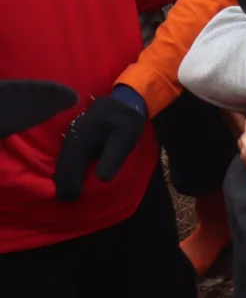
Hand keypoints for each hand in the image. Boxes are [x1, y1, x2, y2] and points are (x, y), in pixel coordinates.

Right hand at [52, 86, 146, 201]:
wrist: (125, 101)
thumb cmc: (127, 121)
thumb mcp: (125, 138)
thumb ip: (113, 157)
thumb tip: (102, 178)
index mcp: (82, 136)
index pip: (71, 163)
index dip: (70, 182)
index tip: (71, 197)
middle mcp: (72, 135)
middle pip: (64, 162)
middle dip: (63, 181)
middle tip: (66, 200)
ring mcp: (72, 134)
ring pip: (64, 158)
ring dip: (63, 175)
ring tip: (65, 192)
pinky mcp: (76, 135)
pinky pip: (68, 153)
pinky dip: (67, 166)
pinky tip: (68, 176)